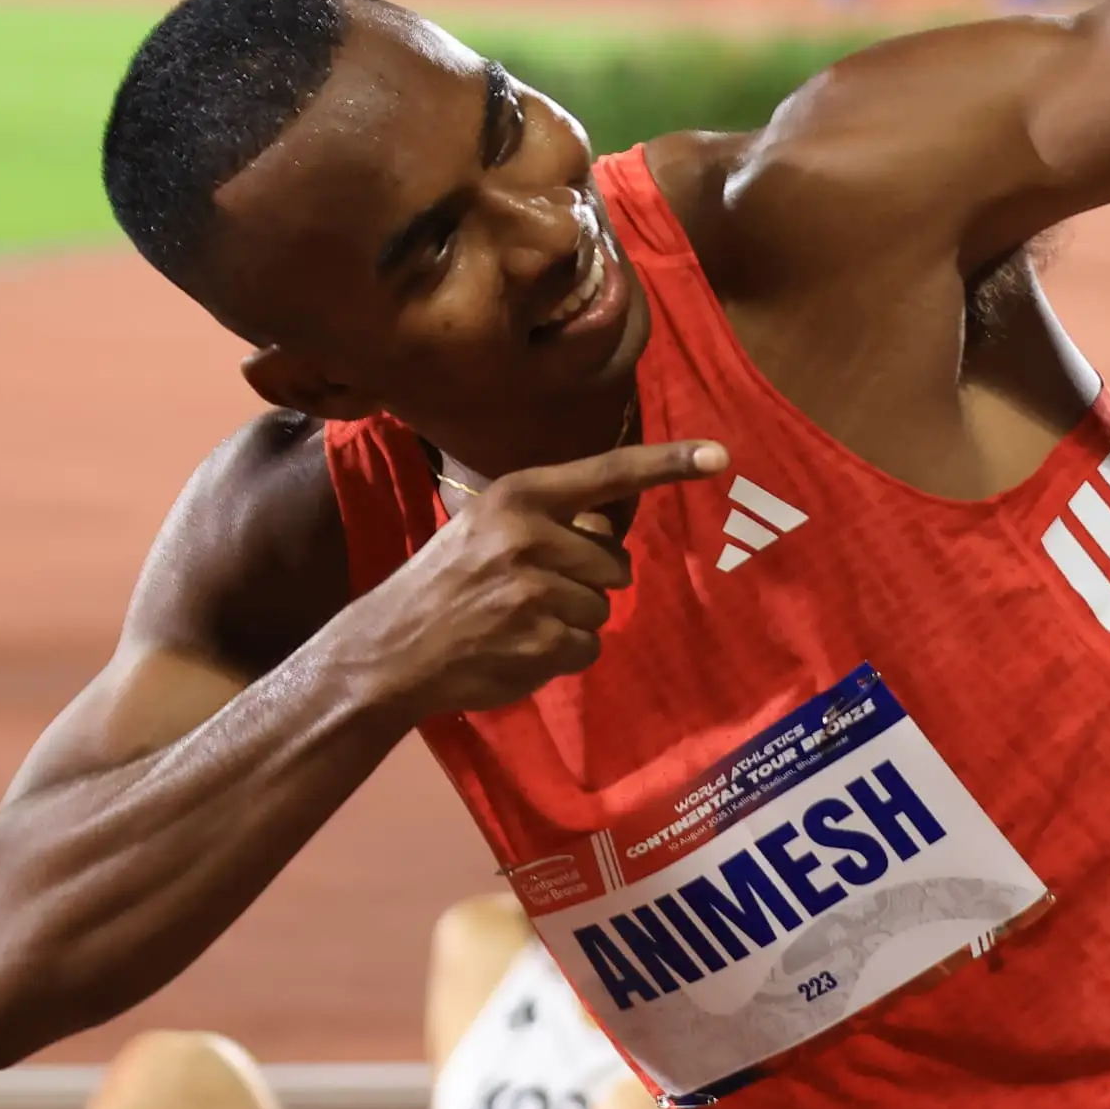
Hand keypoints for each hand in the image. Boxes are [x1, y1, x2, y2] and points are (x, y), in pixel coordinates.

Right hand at [358, 438, 726, 719]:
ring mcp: (536, 591)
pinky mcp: (541, 641)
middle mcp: (530, 536)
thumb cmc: (444, 584)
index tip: (720, 454)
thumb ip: (548, 521)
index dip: (667, 463)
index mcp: (518, 497)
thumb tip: (610, 533)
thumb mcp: (485, 529)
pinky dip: (561, 654)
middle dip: (588, 581)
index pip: (607, 474)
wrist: (390, 650)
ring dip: (571, 621)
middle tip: (530, 591)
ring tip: (516, 621)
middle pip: (615, 562)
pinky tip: (518, 648)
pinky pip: (589, 647)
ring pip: (603, 607)